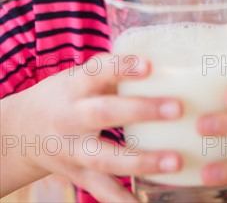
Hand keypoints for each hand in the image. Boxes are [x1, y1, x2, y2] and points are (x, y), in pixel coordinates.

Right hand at [2, 53, 182, 201]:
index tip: (150, 64)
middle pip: (104, 113)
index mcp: (75, 85)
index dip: (123, 67)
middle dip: (141, 110)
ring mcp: (72, 150)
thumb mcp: (81, 78)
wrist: (22, 131)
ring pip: (105, 158)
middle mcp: (71, 117)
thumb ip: (115, 74)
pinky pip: (101, 190)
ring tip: (176, 160)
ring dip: (142, 160)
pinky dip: (123, 200)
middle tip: (177, 108)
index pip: (97, 71)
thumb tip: (164, 65)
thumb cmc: (66, 95)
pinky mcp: (77, 175)